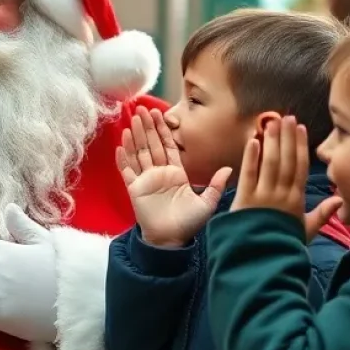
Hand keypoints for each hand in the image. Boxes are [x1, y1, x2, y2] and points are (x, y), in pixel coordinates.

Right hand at [116, 107, 230, 247]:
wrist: (171, 240)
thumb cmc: (188, 223)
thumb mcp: (207, 203)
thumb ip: (216, 185)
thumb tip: (228, 168)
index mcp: (176, 173)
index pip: (168, 145)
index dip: (163, 129)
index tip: (159, 112)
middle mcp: (159, 173)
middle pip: (151, 144)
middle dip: (147, 126)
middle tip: (141, 109)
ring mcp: (145, 180)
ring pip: (139, 153)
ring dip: (135, 137)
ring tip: (131, 121)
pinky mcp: (135, 189)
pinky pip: (127, 171)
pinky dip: (123, 159)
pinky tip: (121, 146)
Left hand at [232, 116, 341, 241]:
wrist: (263, 260)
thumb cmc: (283, 244)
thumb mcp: (306, 230)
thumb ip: (322, 214)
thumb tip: (340, 199)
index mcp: (296, 199)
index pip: (299, 167)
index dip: (300, 146)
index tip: (301, 128)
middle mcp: (282, 194)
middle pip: (285, 160)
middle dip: (286, 137)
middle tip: (286, 116)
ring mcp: (263, 196)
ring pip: (269, 163)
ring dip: (270, 141)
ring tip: (270, 122)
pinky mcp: (244, 200)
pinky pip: (248, 174)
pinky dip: (250, 157)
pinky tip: (252, 140)